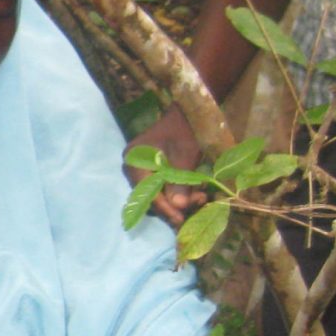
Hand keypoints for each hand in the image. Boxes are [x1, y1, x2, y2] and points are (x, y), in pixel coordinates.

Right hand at [126, 104, 207, 227]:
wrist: (189, 115)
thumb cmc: (185, 130)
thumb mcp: (185, 155)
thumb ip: (180, 182)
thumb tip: (179, 207)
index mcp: (135, 161)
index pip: (146, 191)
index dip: (164, 208)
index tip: (180, 220)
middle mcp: (133, 168)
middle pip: (151, 196)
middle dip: (174, 204)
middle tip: (198, 202)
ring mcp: (142, 170)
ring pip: (158, 195)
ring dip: (179, 200)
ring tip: (201, 196)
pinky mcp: (152, 172)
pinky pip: (163, 189)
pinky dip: (178, 192)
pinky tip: (195, 191)